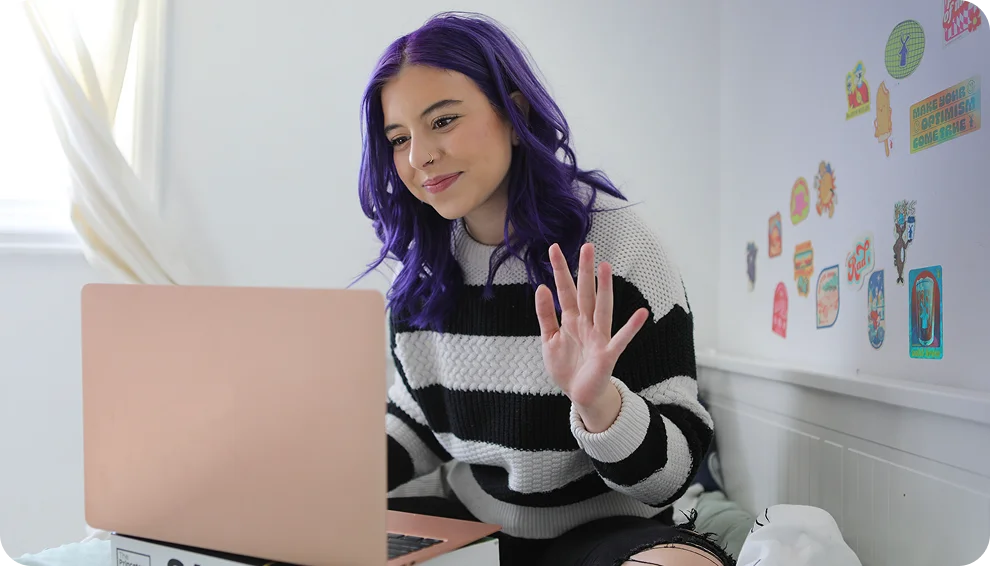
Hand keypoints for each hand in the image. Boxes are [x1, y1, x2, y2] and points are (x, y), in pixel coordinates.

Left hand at [535, 243, 648, 430]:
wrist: (579, 394)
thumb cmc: (566, 365)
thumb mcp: (549, 339)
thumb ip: (545, 315)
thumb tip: (542, 287)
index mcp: (571, 319)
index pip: (564, 290)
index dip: (559, 270)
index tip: (553, 248)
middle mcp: (586, 323)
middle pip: (585, 292)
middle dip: (584, 271)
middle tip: (587, 246)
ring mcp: (599, 337)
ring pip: (602, 308)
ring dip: (605, 288)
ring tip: (606, 267)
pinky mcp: (608, 354)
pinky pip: (621, 339)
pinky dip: (632, 327)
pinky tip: (642, 313)